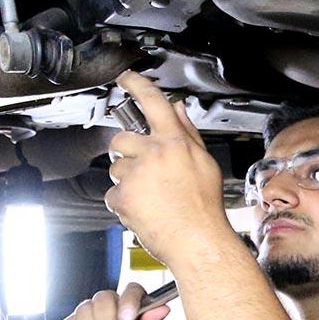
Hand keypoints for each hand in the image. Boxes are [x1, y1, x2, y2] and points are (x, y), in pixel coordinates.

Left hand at [105, 71, 231, 266]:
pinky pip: (113, 193)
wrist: (197, 242)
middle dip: (126, 152)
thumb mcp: (205, 163)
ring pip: (116, 169)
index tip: (125, 78)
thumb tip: (178, 110)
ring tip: (150, 196)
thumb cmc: (204, 208)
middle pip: (121, 139)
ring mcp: (136, 175)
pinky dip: (124, 202)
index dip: (136, 85)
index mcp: (175, 142)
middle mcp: (153, 153)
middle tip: (143, 170)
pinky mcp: (123, 196)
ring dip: (127, 180)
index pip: (153, 102)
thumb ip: (188, 132)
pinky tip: (144, 208)